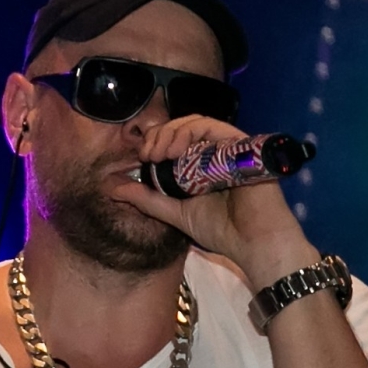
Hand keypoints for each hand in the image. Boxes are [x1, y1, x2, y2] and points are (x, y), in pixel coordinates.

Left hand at [110, 115, 318, 286]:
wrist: (254, 244)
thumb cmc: (222, 231)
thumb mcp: (175, 214)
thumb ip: (147, 200)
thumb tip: (113, 188)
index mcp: (200, 165)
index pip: (175, 140)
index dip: (155, 141)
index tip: (141, 157)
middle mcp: (215, 152)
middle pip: (183, 127)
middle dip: (159, 135)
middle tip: (147, 153)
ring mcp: (230, 148)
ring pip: (197, 122)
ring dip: (172, 131)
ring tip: (159, 152)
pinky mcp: (244, 146)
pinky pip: (216, 127)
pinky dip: (192, 132)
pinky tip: (176, 149)